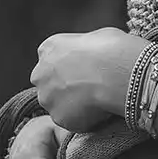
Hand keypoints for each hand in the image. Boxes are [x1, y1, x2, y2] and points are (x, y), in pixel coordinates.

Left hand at [30, 26, 150, 132]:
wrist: (117, 74)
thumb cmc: (112, 51)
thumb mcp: (95, 37)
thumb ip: (83, 50)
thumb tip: (93, 57)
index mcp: (49, 48)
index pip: (51, 59)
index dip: (68, 67)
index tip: (82, 71)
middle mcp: (41, 74)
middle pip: (49, 84)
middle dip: (64, 88)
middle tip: (89, 88)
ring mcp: (48, 98)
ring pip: (58, 105)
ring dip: (73, 105)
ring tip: (97, 101)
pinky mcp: (59, 118)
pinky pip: (71, 121)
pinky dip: (83, 119)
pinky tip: (99, 111)